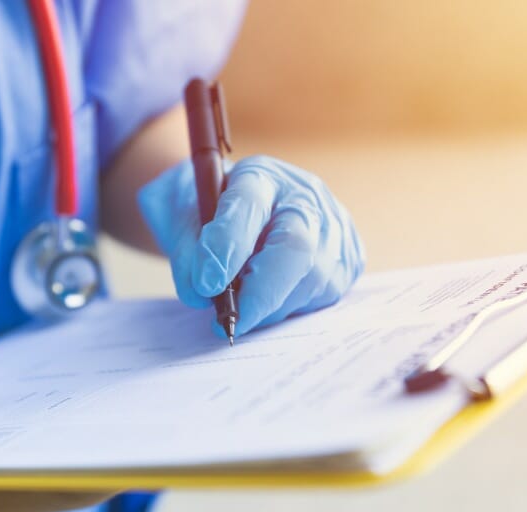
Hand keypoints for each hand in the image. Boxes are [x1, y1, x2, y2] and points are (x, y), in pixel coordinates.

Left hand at [138, 155, 364, 336]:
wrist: (238, 209)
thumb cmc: (206, 212)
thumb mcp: (177, 217)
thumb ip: (184, 250)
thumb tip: (200, 292)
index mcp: (259, 175)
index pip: (248, 204)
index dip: (228, 246)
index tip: (205, 284)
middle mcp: (306, 197)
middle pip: (297, 246)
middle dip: (260, 292)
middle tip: (227, 322)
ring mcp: (334, 229)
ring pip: (310, 281)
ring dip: (269, 308)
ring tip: (241, 307)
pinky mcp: (349, 261)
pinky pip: (322, 298)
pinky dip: (287, 309)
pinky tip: (267, 300)